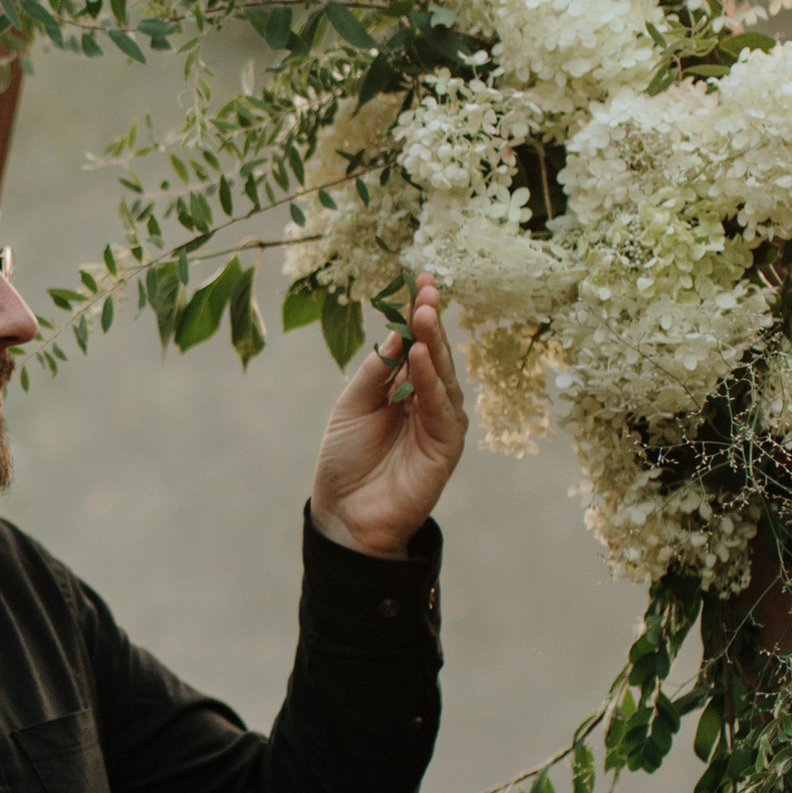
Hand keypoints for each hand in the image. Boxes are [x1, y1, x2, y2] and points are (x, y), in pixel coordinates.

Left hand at [308, 273, 466, 558]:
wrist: (345, 515)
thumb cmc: (345, 461)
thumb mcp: (351, 406)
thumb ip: (376, 372)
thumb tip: (396, 332)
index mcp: (403, 387)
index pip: (415, 341)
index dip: (417, 312)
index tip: (419, 277)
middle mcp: (427, 400)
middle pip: (434, 352)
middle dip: (429, 320)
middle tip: (426, 289)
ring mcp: (439, 422)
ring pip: (443, 375)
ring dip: (434, 344)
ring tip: (423, 315)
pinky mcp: (446, 446)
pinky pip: (441, 408)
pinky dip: (432, 382)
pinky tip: (423, 358)